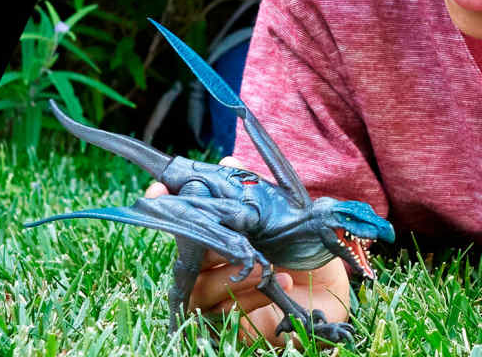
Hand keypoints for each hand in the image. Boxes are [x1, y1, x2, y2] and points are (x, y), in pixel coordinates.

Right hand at [145, 158, 354, 344]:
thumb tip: (228, 159)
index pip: (180, 222)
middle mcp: (207, 266)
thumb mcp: (283, 214)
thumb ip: (256, 188)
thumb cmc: (298, 250)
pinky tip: (282, 281)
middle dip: (207, 245)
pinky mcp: (227, 323)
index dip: (163, 205)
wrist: (323, 290)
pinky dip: (254, 295)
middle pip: (186, 255)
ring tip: (268, 265)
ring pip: (202, 286)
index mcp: (215, 236)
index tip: (157, 190)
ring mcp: (213, 297)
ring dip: (238, 273)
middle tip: (233, 240)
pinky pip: (225, 311)